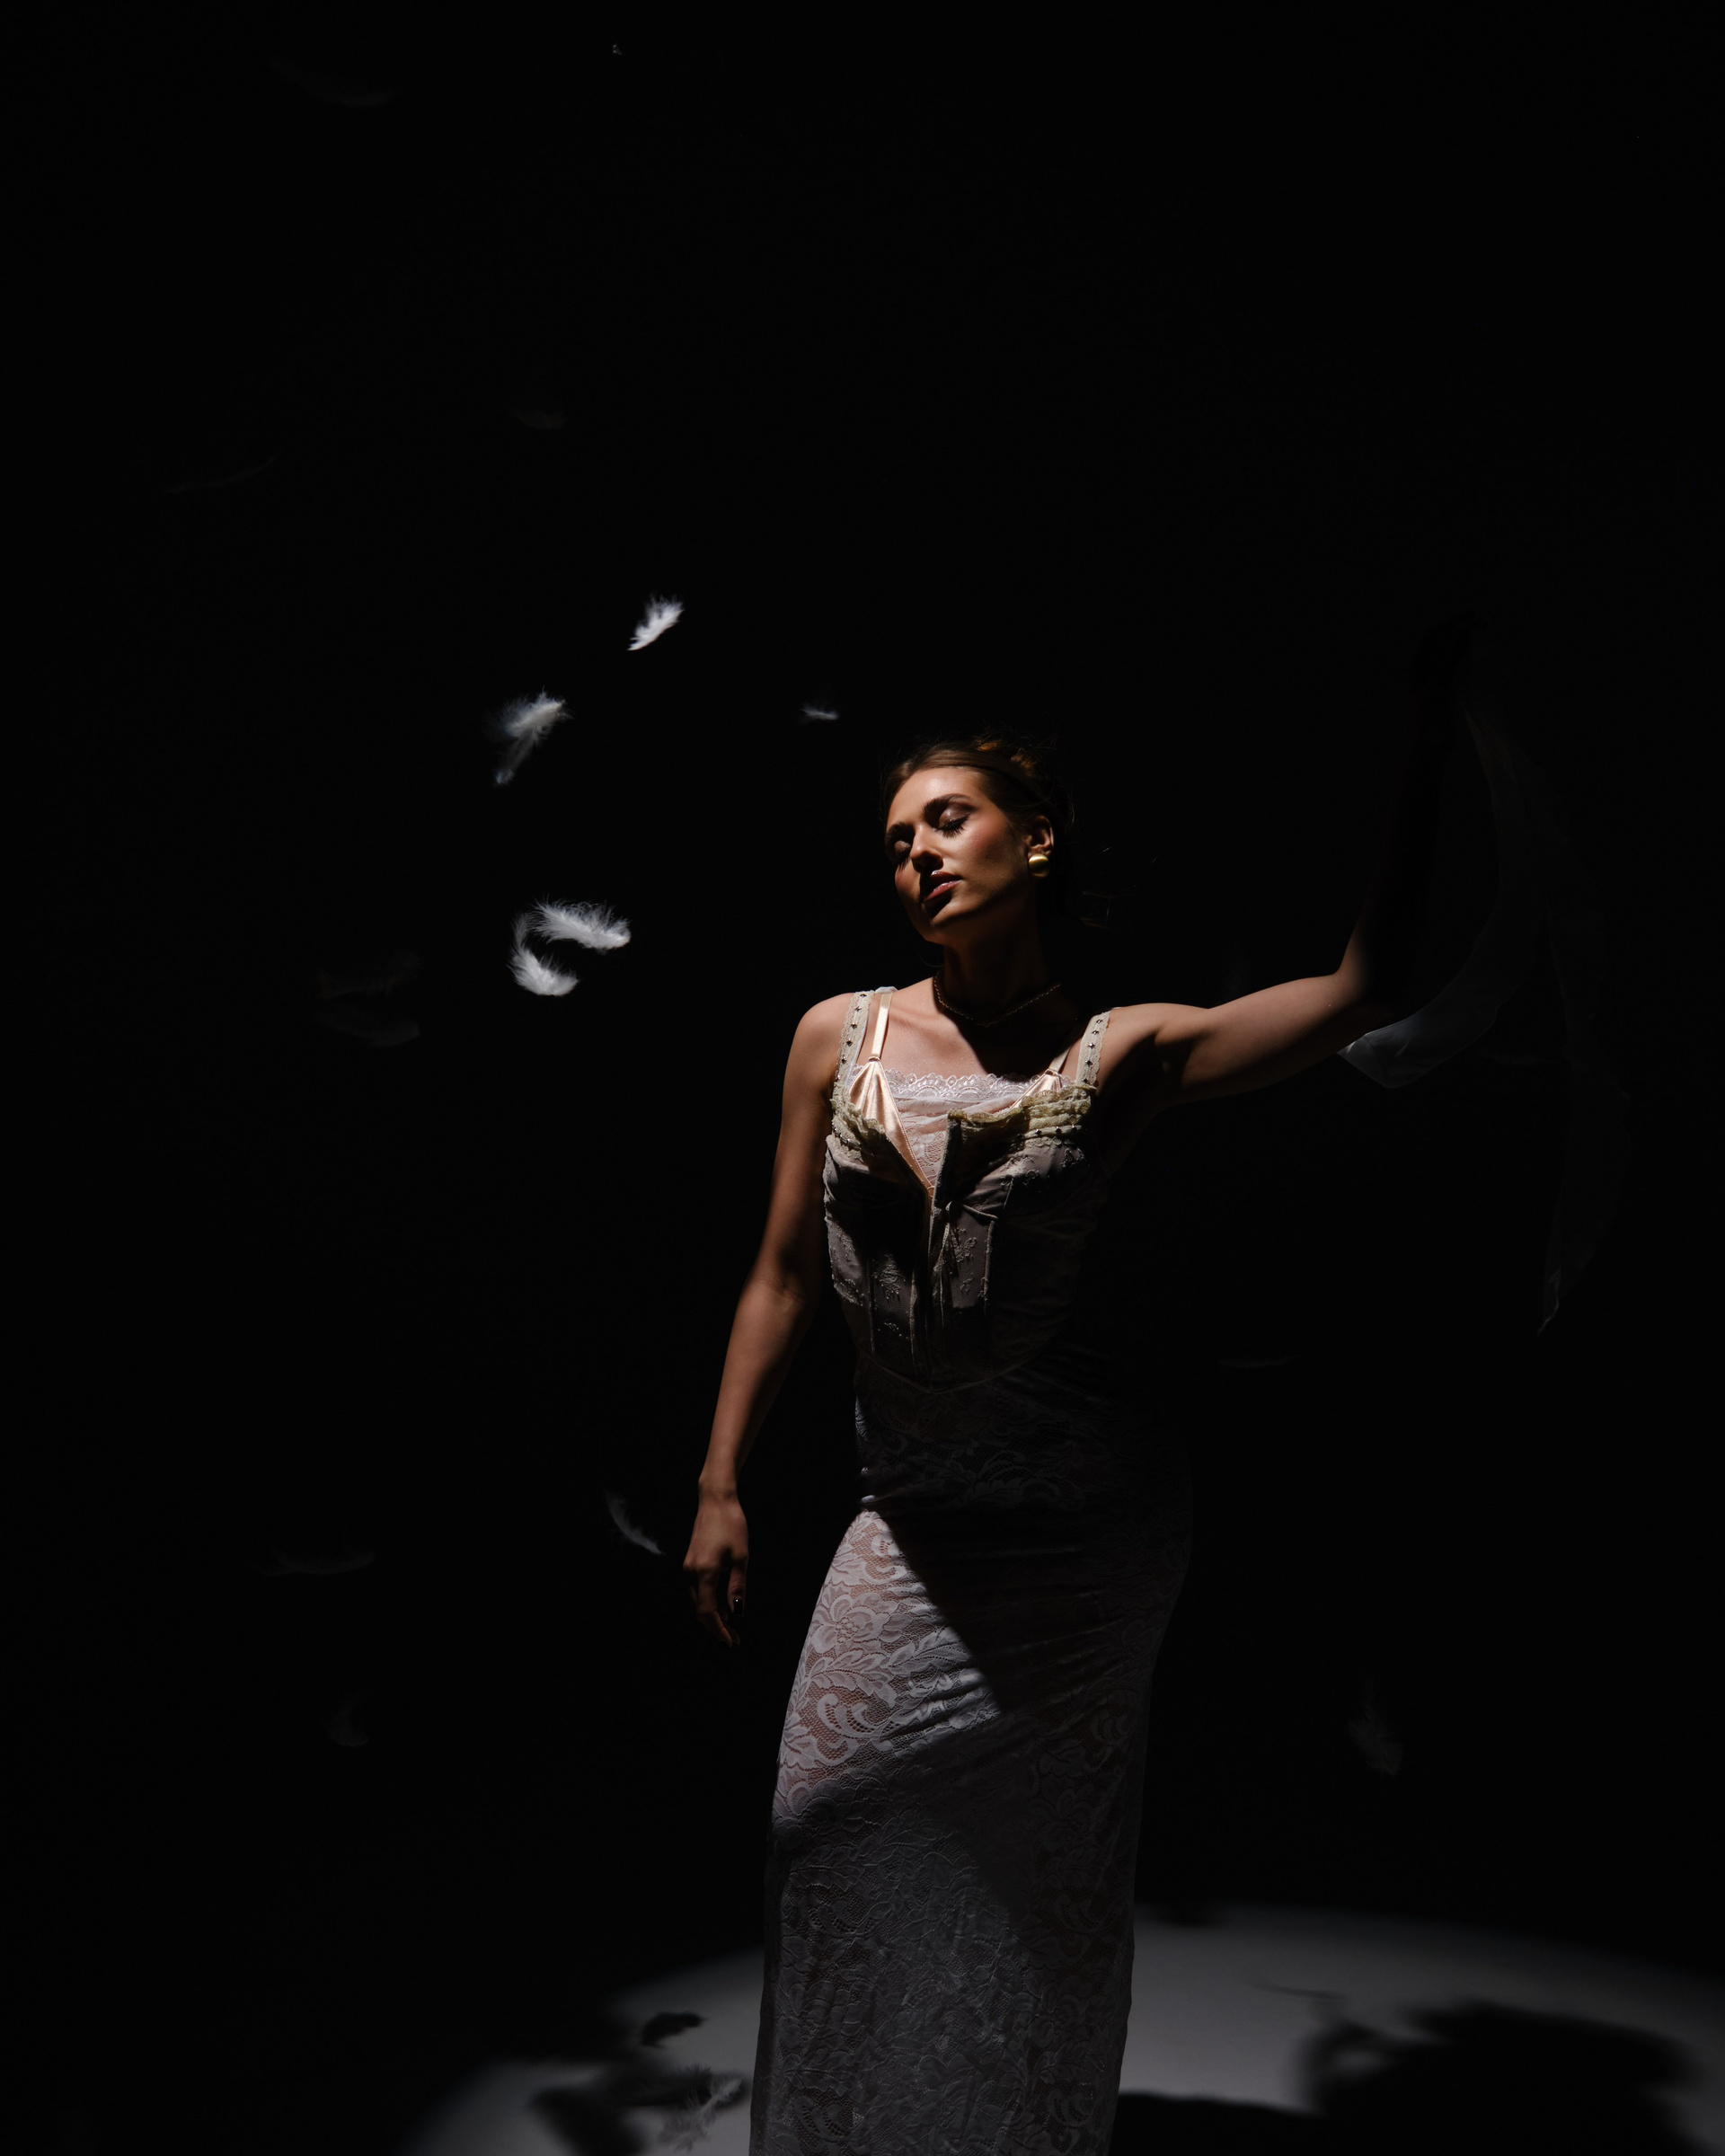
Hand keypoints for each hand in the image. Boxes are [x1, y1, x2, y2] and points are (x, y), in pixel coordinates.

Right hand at [683, 1489, 748, 1648]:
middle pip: (700, 1610)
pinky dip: (708, 1603)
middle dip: (716, 1628)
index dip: (718, 1631)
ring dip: (712, 1616)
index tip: (730, 1643)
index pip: (707, 1612)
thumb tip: (737, 1614)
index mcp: (703, 1573)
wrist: (715, 1500)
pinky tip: (722, 1606)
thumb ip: (737, 1587)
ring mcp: (687, 1567)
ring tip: (730, 1626)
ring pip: (697, 1601)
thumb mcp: (740, 1557)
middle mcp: (690, 1573)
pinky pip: (697, 1590)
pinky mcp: (690, 1562)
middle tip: (735, 1639)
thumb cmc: (731, 1525)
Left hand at [1406, 612, 1479, 743]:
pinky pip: (1458, 669)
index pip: (1434, 635)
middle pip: (1443, 643)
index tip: (1474, 615)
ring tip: (1487, 635)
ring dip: (1468, 643)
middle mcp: (1423, 672)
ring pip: (1452, 655)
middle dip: (1462, 630)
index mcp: (1416, 667)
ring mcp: (1435, 682)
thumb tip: (1464, 633)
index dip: (1452, 622)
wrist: (1427, 751)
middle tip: (1486, 623)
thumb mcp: (1440, 686)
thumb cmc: (1427, 720)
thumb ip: (1451, 659)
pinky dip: (1470, 659)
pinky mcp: (1445, 693)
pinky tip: (1482, 656)